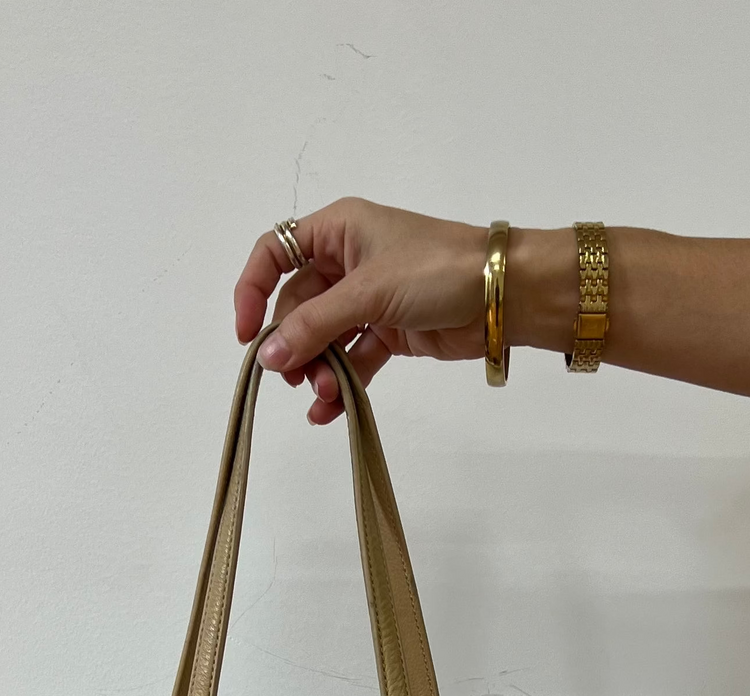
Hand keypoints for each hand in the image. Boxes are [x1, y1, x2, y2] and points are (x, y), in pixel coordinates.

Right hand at [233, 198, 493, 424]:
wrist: (502, 296)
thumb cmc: (436, 270)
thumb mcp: (369, 292)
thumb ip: (315, 325)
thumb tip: (267, 357)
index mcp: (337, 230)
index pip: (275, 252)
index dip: (253, 289)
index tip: (247, 334)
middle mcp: (347, 260)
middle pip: (297, 306)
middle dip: (294, 344)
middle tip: (297, 378)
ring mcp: (368, 299)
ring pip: (324, 337)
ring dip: (317, 369)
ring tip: (324, 394)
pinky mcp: (388, 332)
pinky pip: (351, 359)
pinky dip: (339, 383)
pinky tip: (328, 411)